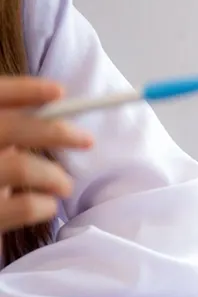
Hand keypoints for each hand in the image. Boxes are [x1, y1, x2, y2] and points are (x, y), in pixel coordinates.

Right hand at [0, 77, 93, 233]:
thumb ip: (13, 131)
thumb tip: (55, 112)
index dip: (24, 90)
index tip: (59, 91)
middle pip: (11, 129)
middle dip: (56, 132)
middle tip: (87, 141)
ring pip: (22, 167)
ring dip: (56, 176)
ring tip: (65, 186)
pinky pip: (26, 206)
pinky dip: (46, 205)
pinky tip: (47, 206)